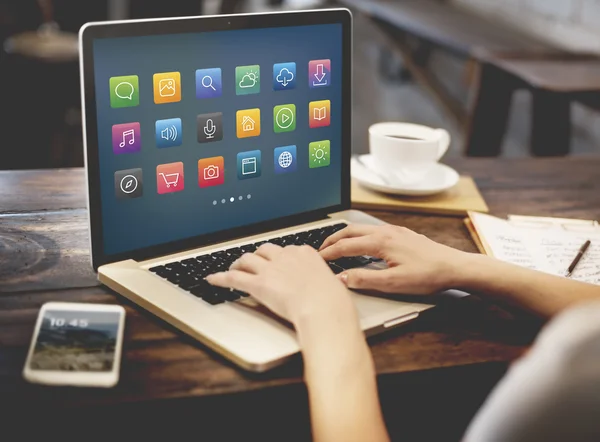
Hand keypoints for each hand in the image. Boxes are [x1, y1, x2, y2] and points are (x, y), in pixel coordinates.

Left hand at [207, 244, 355, 326]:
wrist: (323, 308)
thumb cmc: (332, 301)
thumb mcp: (332, 284)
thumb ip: (322, 282)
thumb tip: (324, 288)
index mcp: (305, 253)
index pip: (287, 249)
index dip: (278, 256)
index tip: (276, 261)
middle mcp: (286, 257)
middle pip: (264, 250)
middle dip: (257, 255)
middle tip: (253, 262)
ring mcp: (271, 269)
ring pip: (247, 259)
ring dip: (238, 263)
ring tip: (233, 267)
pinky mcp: (258, 284)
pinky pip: (234, 278)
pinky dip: (220, 278)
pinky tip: (212, 279)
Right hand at [320, 224, 472, 294]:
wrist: (454, 267)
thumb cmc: (427, 275)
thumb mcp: (393, 283)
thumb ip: (364, 279)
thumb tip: (341, 278)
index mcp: (381, 242)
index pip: (346, 246)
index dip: (329, 253)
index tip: (317, 259)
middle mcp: (386, 232)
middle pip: (350, 231)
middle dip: (332, 239)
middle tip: (320, 249)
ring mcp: (395, 231)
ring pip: (362, 228)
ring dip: (345, 235)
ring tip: (336, 245)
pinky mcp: (402, 234)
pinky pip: (373, 230)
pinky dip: (359, 235)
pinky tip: (362, 244)